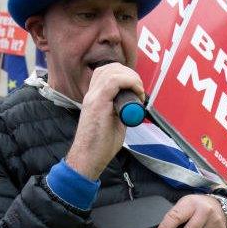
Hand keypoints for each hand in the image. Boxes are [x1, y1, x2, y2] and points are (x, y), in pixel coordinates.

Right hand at [65, 63, 144, 179]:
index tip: (136, 89)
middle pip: (110, 68)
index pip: (106, 72)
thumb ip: (120, 110)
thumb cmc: (99, 146)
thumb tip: (133, 106)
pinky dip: (129, 82)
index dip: (124, 74)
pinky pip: (114, 81)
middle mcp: (92, 94)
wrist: (87, 159)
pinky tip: (136, 93)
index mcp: (94, 98)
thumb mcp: (113, 122)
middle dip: (130, 74)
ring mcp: (93, 97)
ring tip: (138, 93)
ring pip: (112, 71)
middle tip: (138, 90)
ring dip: (131, 78)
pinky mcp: (98, 103)